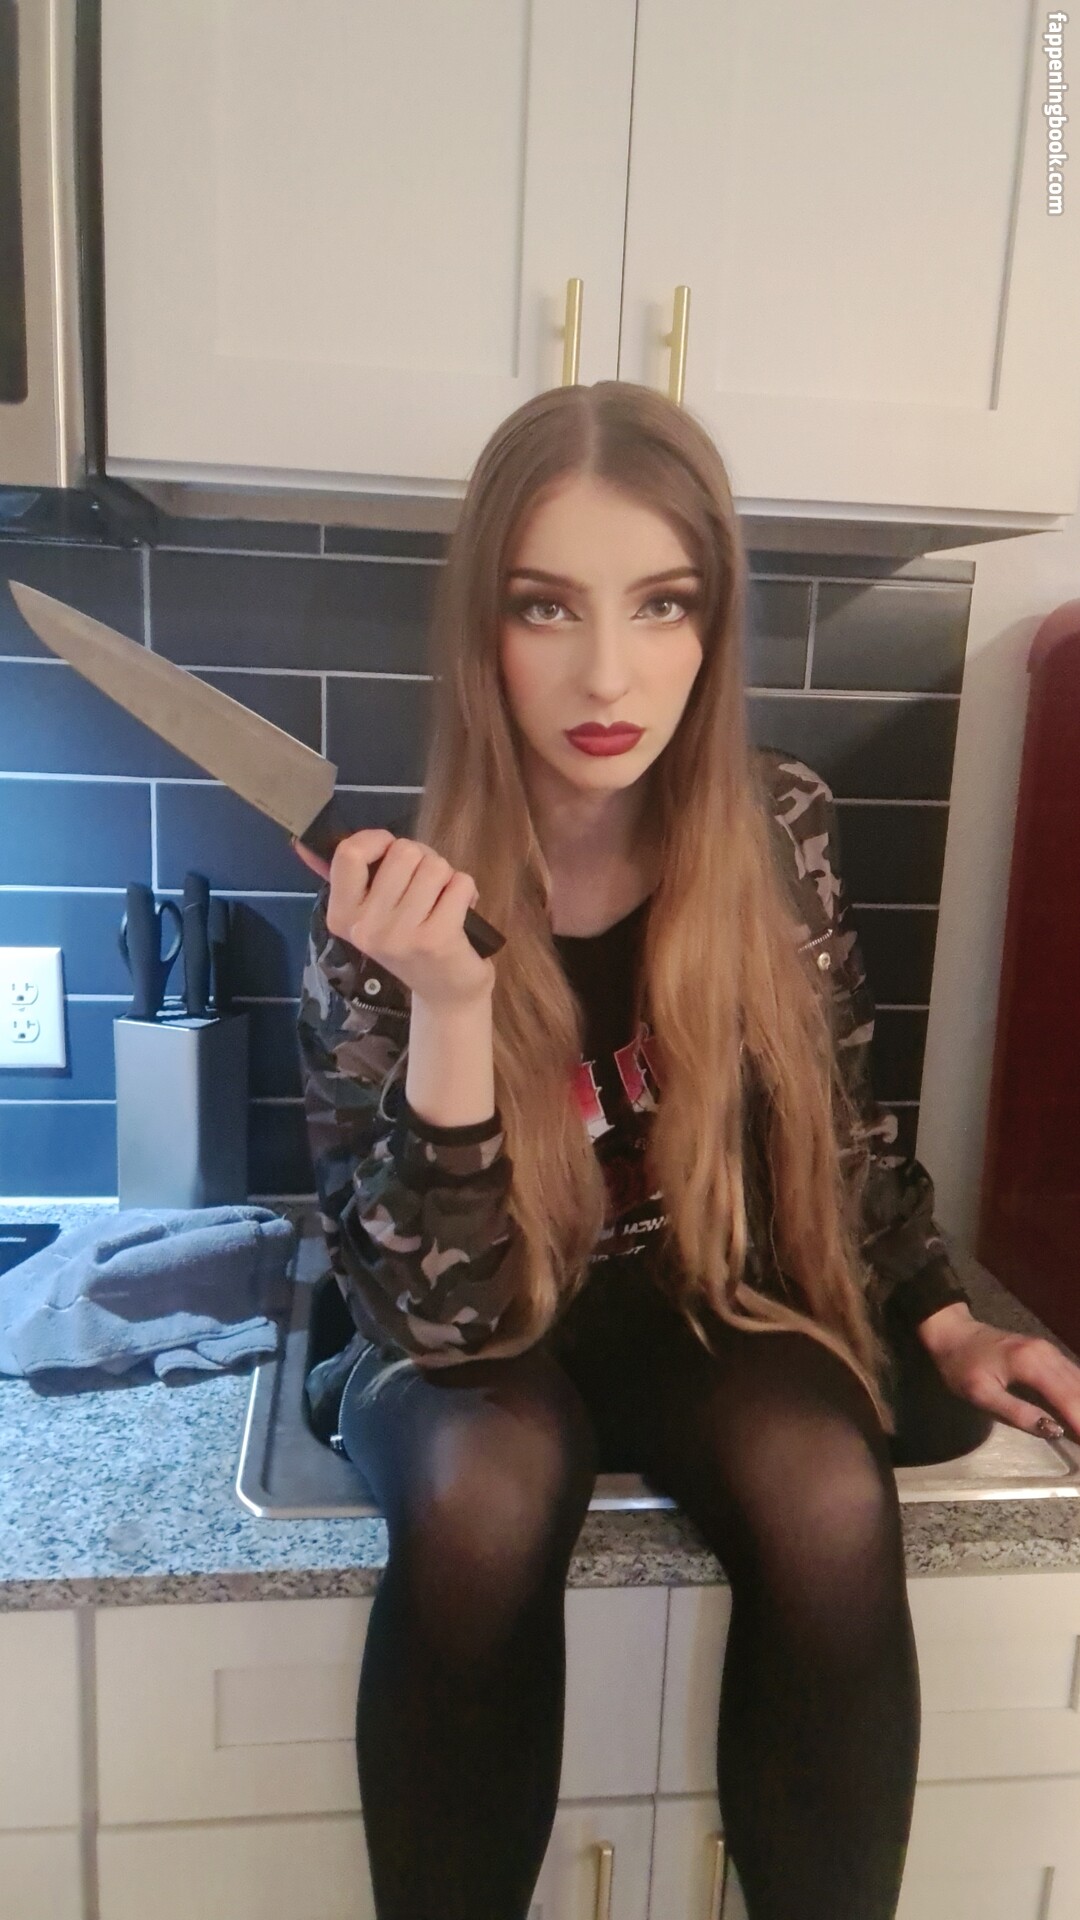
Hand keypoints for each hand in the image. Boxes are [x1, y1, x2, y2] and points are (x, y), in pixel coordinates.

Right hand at [291, 829, 495, 1009]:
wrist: (444, 993)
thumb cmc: (409, 939)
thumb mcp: (372, 910)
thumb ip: (349, 875)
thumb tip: (298, 843)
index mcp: (342, 915)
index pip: (349, 853)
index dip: (378, 840)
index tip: (392, 853)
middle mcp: (365, 927)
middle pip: (402, 851)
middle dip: (422, 859)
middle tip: (425, 888)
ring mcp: (400, 935)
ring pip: (435, 865)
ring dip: (446, 876)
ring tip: (442, 901)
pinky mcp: (436, 939)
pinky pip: (461, 883)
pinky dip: (466, 891)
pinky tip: (458, 913)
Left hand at [917, 1303, 1079, 1440]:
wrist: (952, 1333)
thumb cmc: (961, 1367)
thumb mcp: (981, 1396)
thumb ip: (1018, 1413)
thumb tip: (1054, 1431)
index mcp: (1031, 1364)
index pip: (1069, 1398)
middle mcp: (1047, 1353)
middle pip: (1079, 1390)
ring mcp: (1050, 1350)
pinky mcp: (1048, 1353)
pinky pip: (1073, 1376)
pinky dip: (1079, 1396)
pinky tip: (1078, 1412)